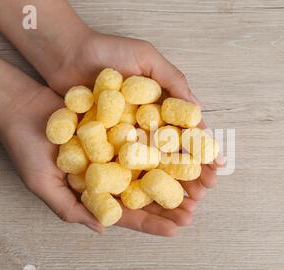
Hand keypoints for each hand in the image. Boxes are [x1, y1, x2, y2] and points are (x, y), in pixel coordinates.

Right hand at [0, 87, 194, 235]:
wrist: (22, 107)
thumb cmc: (26, 149)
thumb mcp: (43, 184)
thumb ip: (70, 209)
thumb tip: (104, 229)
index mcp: (97, 194)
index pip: (129, 213)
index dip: (153, 222)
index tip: (177, 228)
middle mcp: (111, 175)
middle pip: (147, 193)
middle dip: (173, 202)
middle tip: (196, 207)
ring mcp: (117, 152)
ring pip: (153, 167)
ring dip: (176, 175)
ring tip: (200, 182)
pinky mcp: (120, 128)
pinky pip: (146, 138)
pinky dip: (165, 144)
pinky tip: (184, 148)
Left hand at [47, 31, 218, 200]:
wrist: (66, 54)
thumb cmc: (108, 51)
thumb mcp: (147, 58)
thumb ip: (173, 80)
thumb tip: (199, 110)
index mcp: (161, 108)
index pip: (187, 135)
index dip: (203, 153)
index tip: (217, 169)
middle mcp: (145, 126)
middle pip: (172, 156)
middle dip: (189, 176)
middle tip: (203, 195)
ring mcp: (124, 137)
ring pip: (150, 167)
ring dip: (167, 187)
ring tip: (182, 205)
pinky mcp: (102, 144)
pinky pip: (120, 166)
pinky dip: (133, 182)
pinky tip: (146, 200)